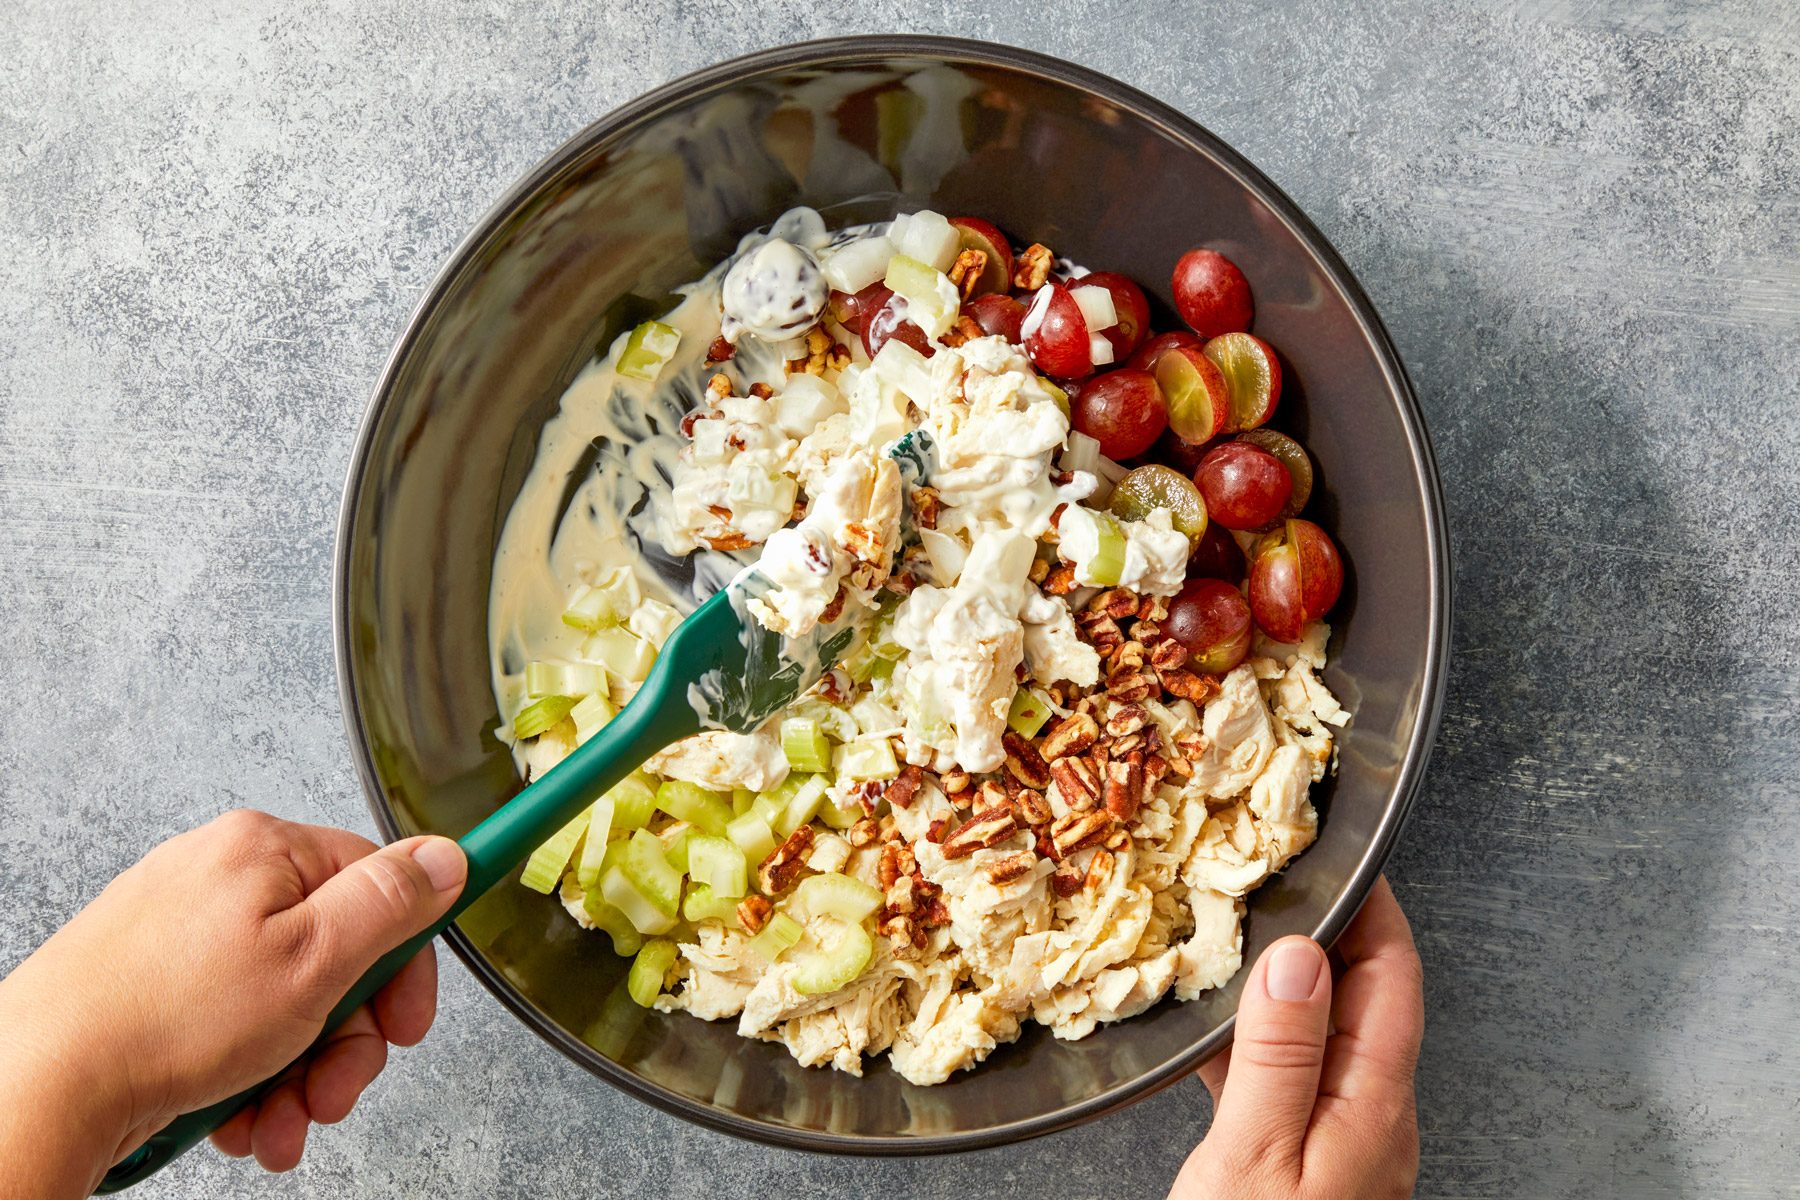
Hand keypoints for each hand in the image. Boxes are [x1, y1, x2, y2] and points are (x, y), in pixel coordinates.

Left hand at [0, 810, 466, 1195]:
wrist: (39, 1086)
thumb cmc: (163, 1023)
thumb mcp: (313, 959)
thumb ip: (389, 903)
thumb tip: (445, 856)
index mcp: (262, 850)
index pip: (375, 885)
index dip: (404, 965)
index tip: (407, 1022)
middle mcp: (217, 878)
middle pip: (330, 953)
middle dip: (343, 1040)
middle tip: (333, 1088)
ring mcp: (177, 932)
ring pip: (282, 1001)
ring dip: (298, 1073)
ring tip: (279, 1120)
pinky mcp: (148, 984)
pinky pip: (229, 1025)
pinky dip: (247, 1077)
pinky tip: (241, 1118)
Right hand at [1170, 876, 1423, 1199]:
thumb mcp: (1256, 1153)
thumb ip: (1279, 1055)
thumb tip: (1297, 958)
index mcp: (1373, 1109)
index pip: (1393, 978)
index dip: (1373, 909)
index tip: (1341, 859)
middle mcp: (1368, 1119)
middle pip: (1361, 999)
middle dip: (1325, 932)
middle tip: (1279, 882)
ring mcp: (1337, 1139)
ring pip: (1317, 1034)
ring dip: (1280, 982)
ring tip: (1234, 937)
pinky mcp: (1299, 1159)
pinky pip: (1283, 1077)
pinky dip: (1249, 1040)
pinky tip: (1208, 1031)